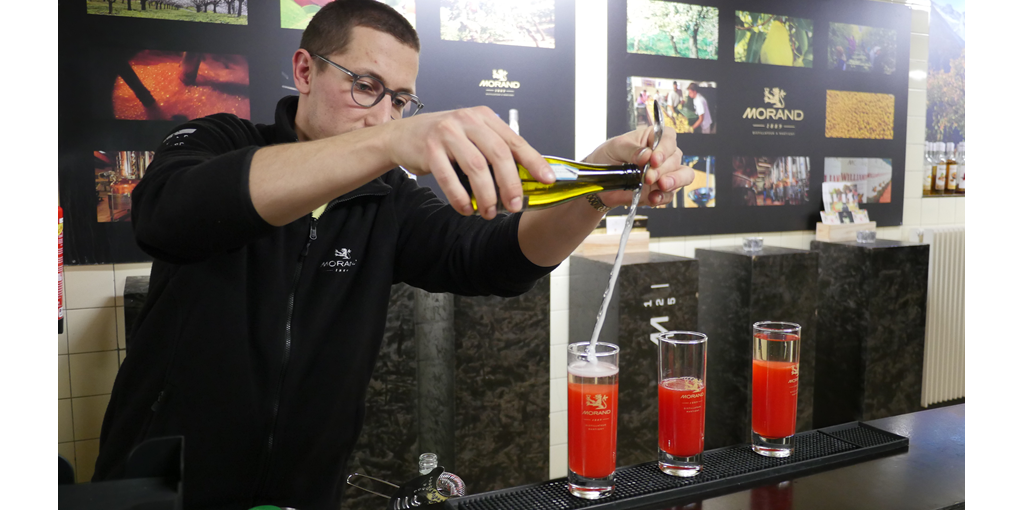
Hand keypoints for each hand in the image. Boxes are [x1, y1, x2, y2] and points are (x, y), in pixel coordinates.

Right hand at [384, 106, 553, 219]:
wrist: (403, 135)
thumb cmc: (443, 139)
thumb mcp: (472, 137)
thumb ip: (495, 151)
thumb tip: (525, 178)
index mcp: (484, 117)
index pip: (515, 141)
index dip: (533, 161)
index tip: (547, 179)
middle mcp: (468, 121)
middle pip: (498, 154)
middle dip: (510, 184)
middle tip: (514, 205)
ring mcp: (447, 133)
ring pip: (476, 167)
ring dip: (486, 194)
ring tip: (489, 212)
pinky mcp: (429, 148)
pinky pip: (449, 177)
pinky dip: (460, 197)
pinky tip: (466, 208)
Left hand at [584, 126, 692, 207]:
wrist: (600, 181)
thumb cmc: (608, 157)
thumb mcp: (615, 147)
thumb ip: (631, 150)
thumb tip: (646, 155)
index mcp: (653, 138)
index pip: (668, 138)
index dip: (665, 148)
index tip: (654, 159)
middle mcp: (663, 155)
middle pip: (676, 158)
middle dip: (663, 169)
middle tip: (648, 176)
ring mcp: (664, 174)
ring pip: (684, 175)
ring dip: (674, 181)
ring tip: (661, 185)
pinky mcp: (660, 191)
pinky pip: (670, 195)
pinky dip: (663, 197)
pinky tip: (653, 198)